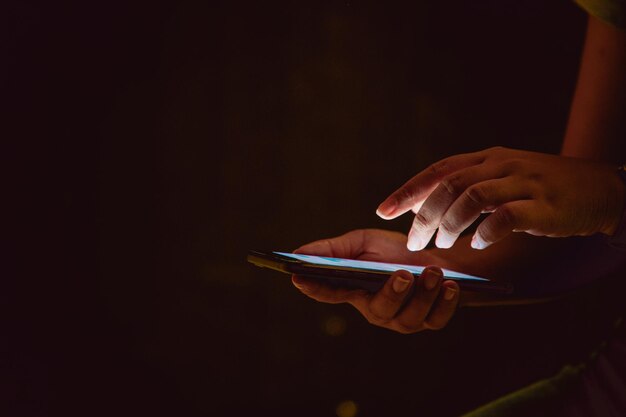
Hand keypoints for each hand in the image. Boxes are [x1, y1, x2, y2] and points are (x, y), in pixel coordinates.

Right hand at [291, 229, 459, 333]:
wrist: (433, 260)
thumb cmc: (393, 252)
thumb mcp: (362, 242)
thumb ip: (334, 249)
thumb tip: (297, 252)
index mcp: (354, 291)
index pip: (328, 292)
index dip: (312, 287)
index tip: (298, 276)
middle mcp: (376, 310)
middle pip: (379, 309)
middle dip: (392, 293)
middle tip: (403, 274)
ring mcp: (404, 320)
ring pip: (410, 316)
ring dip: (424, 294)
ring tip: (434, 273)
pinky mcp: (430, 321)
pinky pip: (437, 319)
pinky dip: (445, 303)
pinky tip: (451, 285)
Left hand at [376, 147, 625, 250]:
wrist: (601, 188)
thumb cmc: (544, 188)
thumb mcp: (503, 179)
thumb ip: (469, 189)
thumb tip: (429, 208)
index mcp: (487, 158)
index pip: (439, 170)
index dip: (409, 190)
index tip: (383, 209)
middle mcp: (501, 164)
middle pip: (449, 184)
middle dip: (424, 214)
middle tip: (414, 241)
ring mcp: (524, 182)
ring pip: (472, 196)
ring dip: (450, 224)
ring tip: (442, 244)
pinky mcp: (544, 204)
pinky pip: (506, 216)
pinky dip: (485, 232)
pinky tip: (477, 246)